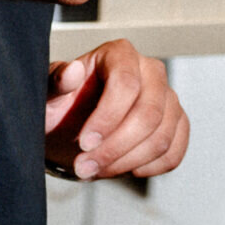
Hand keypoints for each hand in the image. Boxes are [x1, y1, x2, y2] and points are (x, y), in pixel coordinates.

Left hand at [46, 39, 188, 180]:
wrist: (70, 128)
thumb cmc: (60, 107)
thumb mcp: (48, 96)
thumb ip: (56, 82)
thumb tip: (72, 71)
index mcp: (119, 54)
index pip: (127, 83)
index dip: (107, 118)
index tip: (84, 143)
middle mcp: (151, 71)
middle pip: (149, 113)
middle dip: (115, 147)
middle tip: (84, 166)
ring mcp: (167, 98)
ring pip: (161, 137)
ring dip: (127, 162)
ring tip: (96, 169)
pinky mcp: (176, 124)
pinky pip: (173, 152)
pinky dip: (149, 168)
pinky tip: (124, 168)